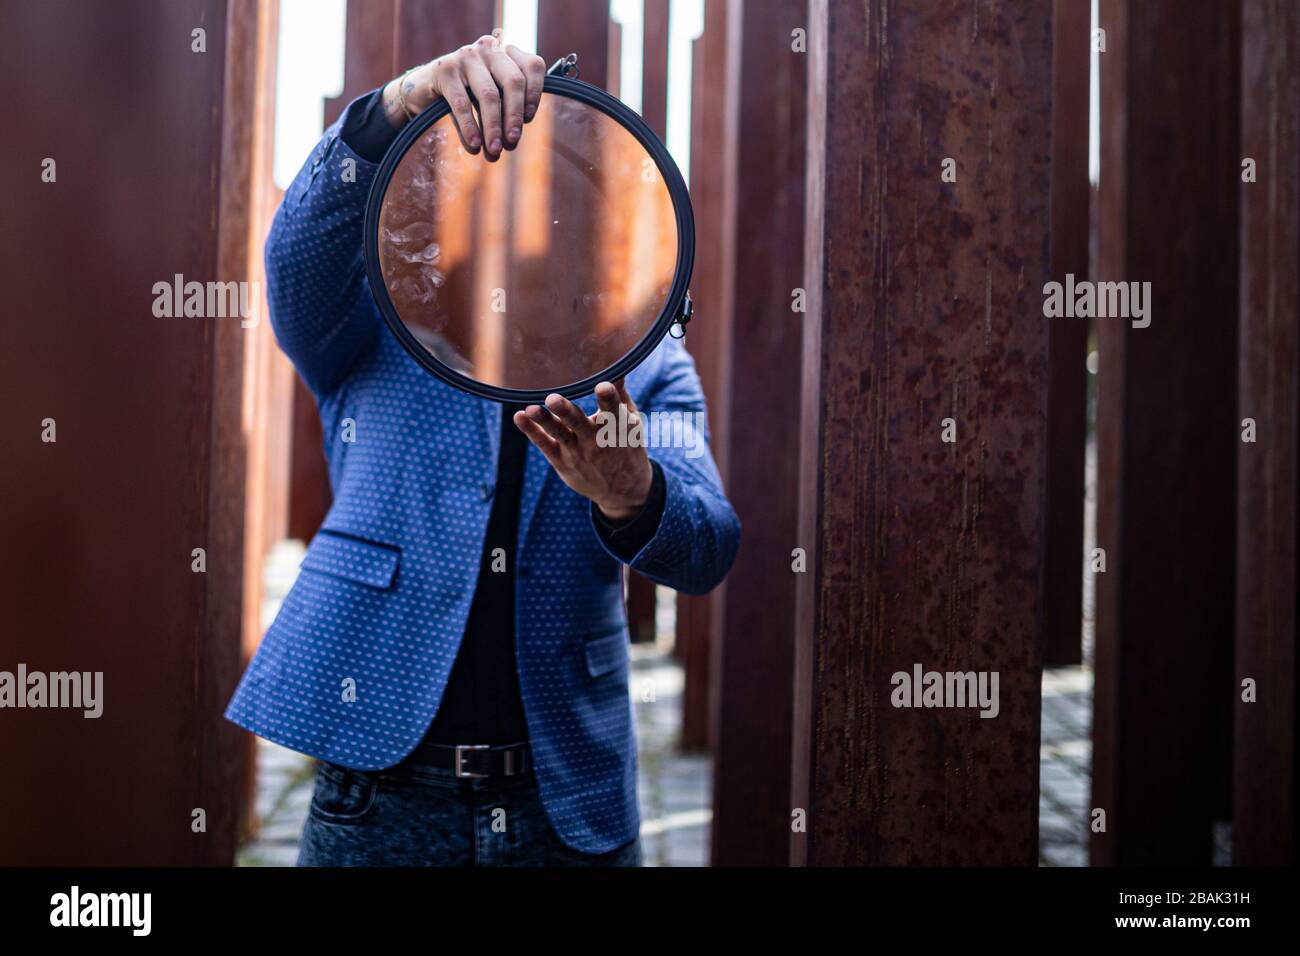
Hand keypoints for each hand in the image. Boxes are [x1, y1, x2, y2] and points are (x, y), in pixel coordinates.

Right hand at [381, 32, 545, 161]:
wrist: (423, 89)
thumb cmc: (465, 95)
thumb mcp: (490, 97)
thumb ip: (504, 111)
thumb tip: (512, 140)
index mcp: (506, 53)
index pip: (533, 65)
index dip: (535, 93)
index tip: (528, 118)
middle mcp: (489, 49)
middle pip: (513, 81)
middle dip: (514, 116)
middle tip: (512, 142)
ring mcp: (466, 56)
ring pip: (488, 95)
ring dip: (493, 127)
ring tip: (493, 151)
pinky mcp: (445, 70)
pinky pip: (462, 104)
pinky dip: (470, 127)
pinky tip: (473, 145)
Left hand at [514, 381, 653, 521]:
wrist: (623, 489)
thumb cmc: (626, 446)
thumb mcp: (631, 423)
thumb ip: (620, 397)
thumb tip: (616, 370)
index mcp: (618, 427)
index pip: (613, 410)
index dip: (608, 398)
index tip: (602, 386)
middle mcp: (596, 440)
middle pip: (579, 423)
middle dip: (566, 411)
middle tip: (553, 399)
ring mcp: (578, 452)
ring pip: (560, 434)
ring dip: (545, 421)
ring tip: (531, 410)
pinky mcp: (563, 462)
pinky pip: (545, 445)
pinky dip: (532, 432)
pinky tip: (520, 417)